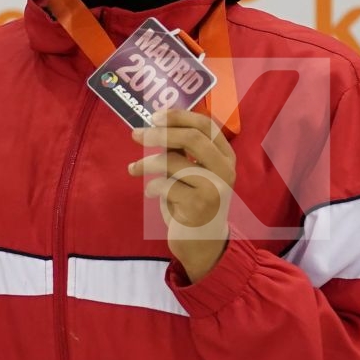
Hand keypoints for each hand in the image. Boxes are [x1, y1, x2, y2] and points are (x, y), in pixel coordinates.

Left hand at [129, 107, 235, 282]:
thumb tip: (157, 123)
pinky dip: (152, 186)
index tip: (154, 116)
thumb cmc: (192, 203)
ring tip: (133, 169)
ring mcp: (215, 187)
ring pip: (174, 161)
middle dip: (159, 133)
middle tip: (135, 134)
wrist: (202, 243)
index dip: (179, 116)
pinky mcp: (200, 205)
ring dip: (147, 162)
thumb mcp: (189, 172)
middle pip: (192, 138)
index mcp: (226, 156)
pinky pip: (167, 185)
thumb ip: (181, 150)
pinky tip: (149, 192)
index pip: (206, 125)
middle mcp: (226, 169)